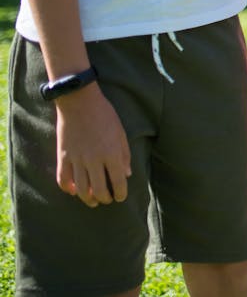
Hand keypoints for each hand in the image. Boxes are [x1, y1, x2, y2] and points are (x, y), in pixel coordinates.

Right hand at [54, 84, 131, 206]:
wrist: (79, 102)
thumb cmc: (105, 115)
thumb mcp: (121, 133)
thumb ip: (124, 155)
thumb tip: (127, 174)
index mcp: (112, 153)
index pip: (118, 182)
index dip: (121, 193)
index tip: (121, 197)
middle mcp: (94, 160)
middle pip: (98, 190)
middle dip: (105, 199)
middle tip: (108, 199)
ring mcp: (76, 159)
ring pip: (80, 189)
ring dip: (87, 199)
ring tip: (93, 201)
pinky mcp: (63, 157)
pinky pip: (63, 179)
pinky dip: (68, 188)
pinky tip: (74, 190)